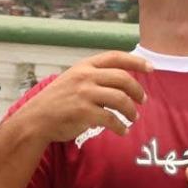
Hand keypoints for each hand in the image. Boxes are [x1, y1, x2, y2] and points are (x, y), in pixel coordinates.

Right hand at [18, 50, 151, 142]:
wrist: (36, 120)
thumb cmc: (58, 101)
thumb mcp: (74, 79)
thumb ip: (94, 76)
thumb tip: (123, 80)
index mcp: (85, 66)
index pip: (116, 57)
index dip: (136, 61)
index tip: (151, 68)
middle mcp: (85, 76)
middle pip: (123, 79)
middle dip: (137, 91)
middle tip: (143, 101)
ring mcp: (84, 94)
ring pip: (120, 99)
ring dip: (131, 111)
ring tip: (133, 118)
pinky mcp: (83, 112)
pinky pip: (111, 119)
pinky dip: (121, 127)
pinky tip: (123, 131)